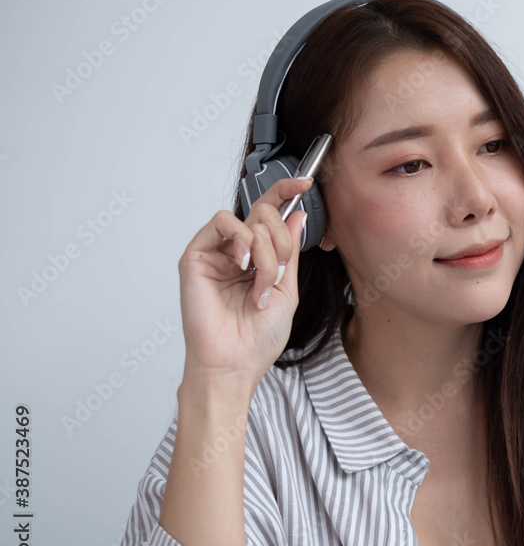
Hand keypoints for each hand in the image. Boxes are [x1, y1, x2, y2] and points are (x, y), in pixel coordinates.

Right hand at [177, 176, 315, 390]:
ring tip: (263, 280)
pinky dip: (241, 239)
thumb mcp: (287, 288)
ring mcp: (216, 253)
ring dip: (264, 249)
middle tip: (279, 269)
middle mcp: (236, 253)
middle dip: (280, 240)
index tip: (306, 182)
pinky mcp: (196, 256)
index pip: (270, 216)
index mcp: (258, 260)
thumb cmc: (258, 337)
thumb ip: (289, 250)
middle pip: (264, 214)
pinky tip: (244, 264)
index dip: (286, 194)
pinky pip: (222, 224)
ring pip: (248, 220)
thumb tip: (296, 214)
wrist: (236, 363)